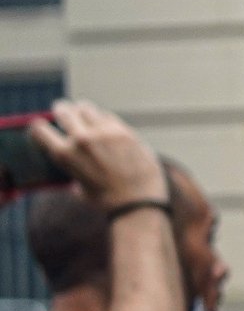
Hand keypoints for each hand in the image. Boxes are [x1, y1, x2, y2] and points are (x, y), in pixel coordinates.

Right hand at [35, 98, 167, 209]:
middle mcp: (81, 139)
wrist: (137, 202)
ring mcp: (104, 133)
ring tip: (83, 111)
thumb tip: (74, 163)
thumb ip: (73, 170)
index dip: (39, 126)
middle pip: (64, 111)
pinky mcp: (124, 131)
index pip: (39, 129)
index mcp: (64, 155)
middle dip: (61, 109)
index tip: (41, 125)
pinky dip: (104, 119)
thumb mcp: (78, 187)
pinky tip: (104, 123)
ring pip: (87, 108)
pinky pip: (108, 117)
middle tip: (62, 108)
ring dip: (83, 110)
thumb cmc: (106, 201)